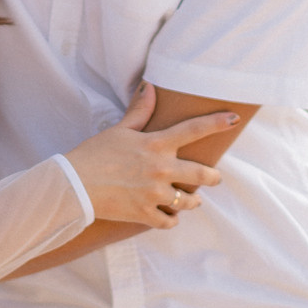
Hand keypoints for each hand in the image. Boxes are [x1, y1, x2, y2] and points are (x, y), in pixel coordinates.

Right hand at [66, 85, 234, 227]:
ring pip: (188, 201)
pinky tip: (169, 215)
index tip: (234, 118)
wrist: (73, 185)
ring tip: (190, 199)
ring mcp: (154, 194)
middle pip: (202, 175)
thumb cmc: (95, 153)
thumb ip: (139, 111)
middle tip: (214, 177)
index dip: (216, 122)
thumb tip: (150, 86)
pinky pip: (169, 221)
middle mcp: (160, 169)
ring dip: (192, 200)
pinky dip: (171, 219)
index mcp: (156, 145)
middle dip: (213, 177)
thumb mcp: (119, 129)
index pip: (193, 130)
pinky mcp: (144, 214)